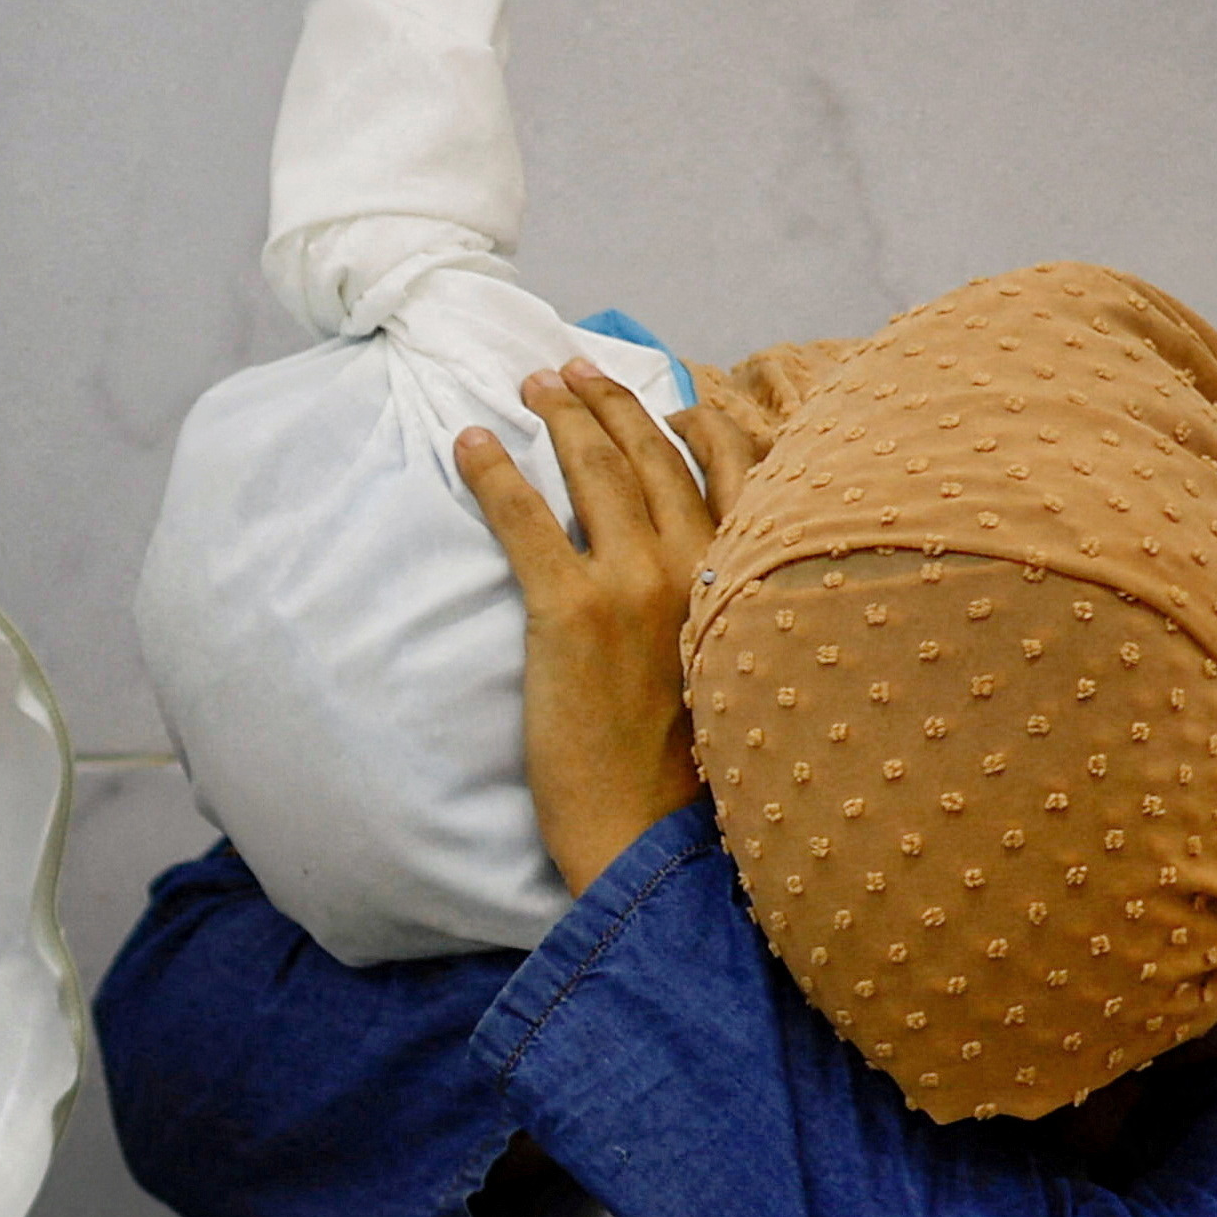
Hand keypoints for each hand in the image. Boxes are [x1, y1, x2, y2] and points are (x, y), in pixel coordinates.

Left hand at [454, 363, 758, 897]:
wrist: (652, 842)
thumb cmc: (697, 782)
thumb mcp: (742, 685)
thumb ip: (730, 620)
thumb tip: (706, 588)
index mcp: (746, 586)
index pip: (738, 474)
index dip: (700, 426)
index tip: (671, 400)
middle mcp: (700, 570)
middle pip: (653, 456)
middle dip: (609, 402)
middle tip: (570, 374)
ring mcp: (634, 586)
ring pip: (592, 470)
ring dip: (557, 416)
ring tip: (528, 389)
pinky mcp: (570, 611)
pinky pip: (523, 517)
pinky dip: (493, 470)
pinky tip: (470, 442)